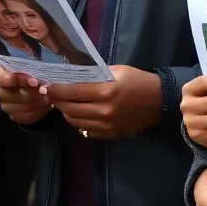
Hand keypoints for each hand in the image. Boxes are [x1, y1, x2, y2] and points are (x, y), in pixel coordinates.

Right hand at [0, 65, 51, 125]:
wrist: (33, 80)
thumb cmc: (28, 67)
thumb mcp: (25, 60)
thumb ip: (26, 62)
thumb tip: (35, 70)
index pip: (2, 79)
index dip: (19, 81)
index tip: (35, 81)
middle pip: (11, 96)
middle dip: (31, 93)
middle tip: (45, 89)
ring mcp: (4, 105)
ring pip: (20, 108)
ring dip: (36, 102)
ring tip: (47, 96)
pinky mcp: (14, 116)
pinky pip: (26, 117)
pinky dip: (38, 111)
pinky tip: (46, 104)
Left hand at [45, 65, 161, 138]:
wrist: (160, 101)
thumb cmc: (138, 81)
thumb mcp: (117, 71)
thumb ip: (94, 74)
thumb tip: (72, 75)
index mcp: (105, 92)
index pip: (71, 92)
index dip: (55, 90)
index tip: (46, 86)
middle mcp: (104, 111)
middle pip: (69, 108)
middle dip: (57, 101)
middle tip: (51, 94)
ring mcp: (107, 125)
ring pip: (75, 121)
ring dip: (65, 112)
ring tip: (63, 103)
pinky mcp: (110, 134)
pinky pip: (86, 130)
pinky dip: (78, 122)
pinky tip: (78, 113)